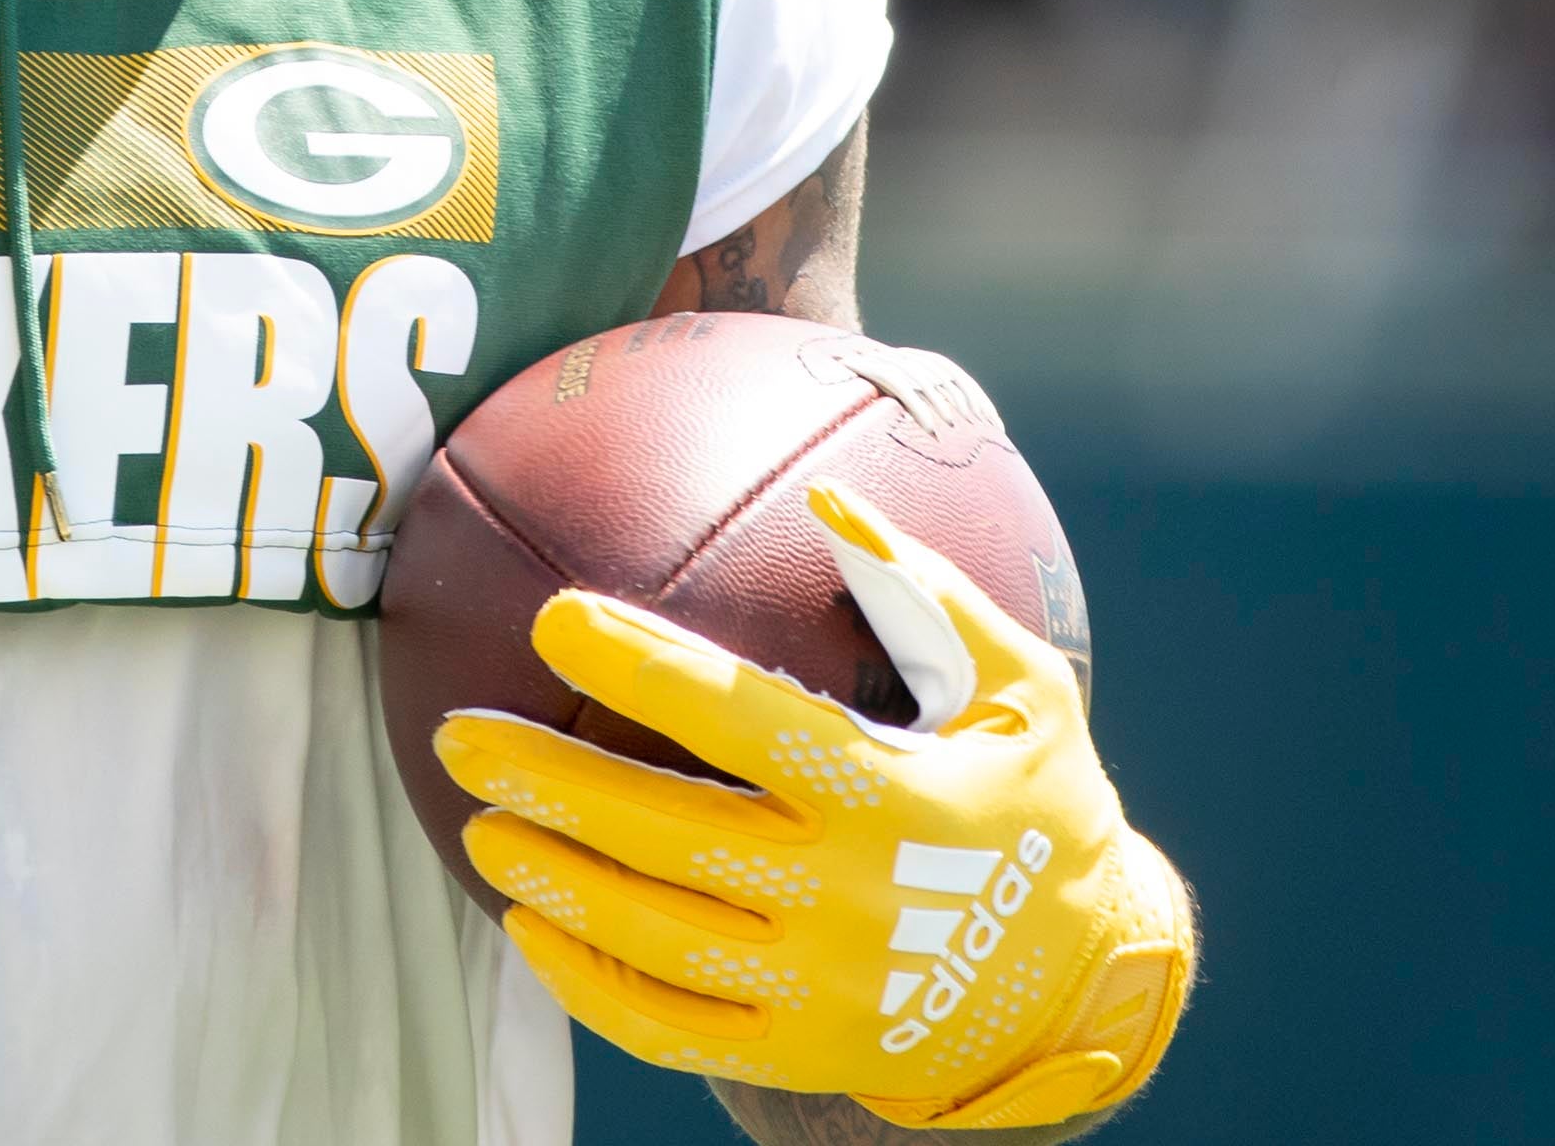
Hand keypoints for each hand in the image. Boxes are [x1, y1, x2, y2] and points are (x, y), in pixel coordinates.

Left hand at [431, 487, 1193, 1130]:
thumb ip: (924, 592)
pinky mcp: (804, 1055)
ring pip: (655, 937)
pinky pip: (672, 1030)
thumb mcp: (1021, 687)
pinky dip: (590, 986)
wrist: (1093, 985)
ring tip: (477, 824)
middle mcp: (852, 901)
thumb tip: (827, 500)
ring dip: (555, 879)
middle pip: (669, 835)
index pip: (744, 720)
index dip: (643, 668)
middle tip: (460, 737)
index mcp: (898, 799)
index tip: (555, 620)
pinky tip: (530, 929)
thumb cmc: (1043, 807)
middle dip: (550, 781)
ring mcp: (824, 991)